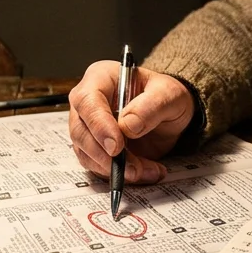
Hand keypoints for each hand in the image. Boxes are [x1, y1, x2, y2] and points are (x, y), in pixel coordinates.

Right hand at [68, 61, 194, 185]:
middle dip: (105, 155)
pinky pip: (98, 166)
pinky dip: (120, 174)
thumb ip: (151, 106)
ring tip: (145, 171)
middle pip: (81, 131)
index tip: (117, 146)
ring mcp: (88, 126)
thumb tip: (128, 126)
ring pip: (87, 153)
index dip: (99, 125)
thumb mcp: (169, 94)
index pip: (88, 101)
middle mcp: (88, 102)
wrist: (170, 113)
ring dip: (114, 168)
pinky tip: (144, 172)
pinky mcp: (95, 147)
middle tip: (132, 168)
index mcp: (101, 78)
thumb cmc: (165, 96)